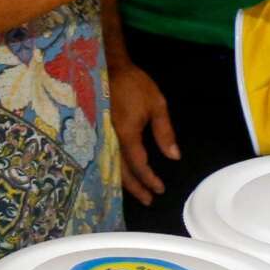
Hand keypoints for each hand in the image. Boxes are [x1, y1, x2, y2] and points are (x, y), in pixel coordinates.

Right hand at [109, 59, 177, 206]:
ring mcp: (100, 137)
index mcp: (126, 133)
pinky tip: (120, 177)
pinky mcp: (96, 133)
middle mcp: (110, 140)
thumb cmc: (134, 85)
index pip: (138, 164)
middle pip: (122, 172)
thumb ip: (164, 132)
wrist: (107, 68)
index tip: (159, 189)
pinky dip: (114, 171)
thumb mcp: (157, 105)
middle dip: (136, 188)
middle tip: (149, 201)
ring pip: (110, 167)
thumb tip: (174, 157)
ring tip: (137, 194)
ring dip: (124, 183)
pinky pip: (104, 158)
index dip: (149, 179)